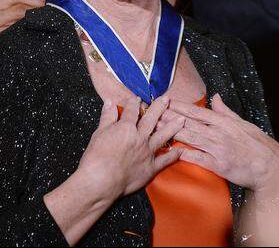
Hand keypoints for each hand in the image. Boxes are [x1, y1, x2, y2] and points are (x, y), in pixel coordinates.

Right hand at [43, 96, 184, 244]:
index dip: (134, 103)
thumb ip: (107, 117)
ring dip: (173, 127)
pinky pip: (165, 160)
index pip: (131, 111)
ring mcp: (147, 152)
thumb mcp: (98, 133)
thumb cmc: (96, 158)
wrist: (100, 181)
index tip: (138, 98)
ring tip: (182, 119)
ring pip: (163, 136)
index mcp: (126, 128)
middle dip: (159, 107)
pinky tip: (181, 150)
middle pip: (152, 119)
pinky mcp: (151, 168)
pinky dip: (174, 155)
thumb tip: (109, 102)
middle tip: (167, 99)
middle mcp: (140, 137)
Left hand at [165, 94, 278, 192]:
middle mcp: (220, 133)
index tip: (166, 101)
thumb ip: (226, 112)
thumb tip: (215, 97)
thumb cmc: (258, 145)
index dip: (180, 106)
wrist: (270, 166)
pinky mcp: (219, 165)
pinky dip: (184, 154)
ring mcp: (218, 149)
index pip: (198, 112)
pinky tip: (171, 151)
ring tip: (157, 128)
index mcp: (225, 122)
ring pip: (191, 138)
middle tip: (153, 112)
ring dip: (172, 132)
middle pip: (190, 123)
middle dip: (169, 117)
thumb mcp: (243, 123)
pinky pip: (198, 158)